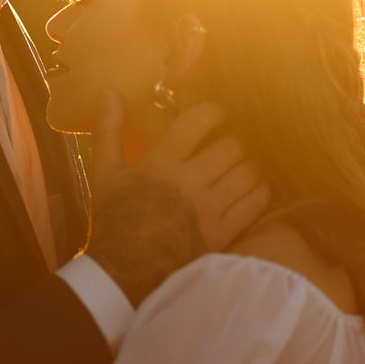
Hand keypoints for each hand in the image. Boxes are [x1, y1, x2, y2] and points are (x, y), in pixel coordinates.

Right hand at [91, 92, 268, 250]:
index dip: (215, 112)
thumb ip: (107, 129)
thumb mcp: (104, 172)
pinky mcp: (222, 233)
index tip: (217, 115)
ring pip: (248, 172)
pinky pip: (255, 203)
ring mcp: (208, 208)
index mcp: (160, 161)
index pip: (200, 120)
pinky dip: (260, 191)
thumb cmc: (113, 219)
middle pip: (232, 146)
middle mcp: (188, 181)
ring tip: (243, 167)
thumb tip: (109, 92)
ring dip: (250, 166)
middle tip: (230, 147)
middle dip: (234, 142)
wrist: (122, 272)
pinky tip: (254, 189)